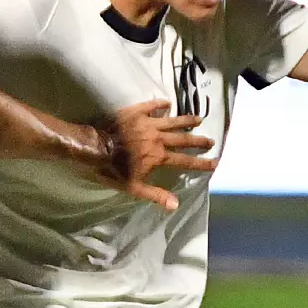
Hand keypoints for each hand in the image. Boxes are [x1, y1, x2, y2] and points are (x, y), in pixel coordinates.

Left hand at [98, 100, 216, 212]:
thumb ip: (155, 195)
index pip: (185, 160)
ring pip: (172, 121)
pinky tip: (168, 103)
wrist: (92, 147)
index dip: (201, 163)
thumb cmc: (110, 170)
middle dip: (199, 140)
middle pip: (183, 139)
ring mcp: (147, 122)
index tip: (215, 162)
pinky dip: (160, 104)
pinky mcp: (135, 112)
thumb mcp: (133, 187)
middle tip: (211, 141)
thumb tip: (176, 204)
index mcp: (159, 156)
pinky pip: (151, 106)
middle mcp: (158, 138)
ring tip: (199, 120)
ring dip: (186, 120)